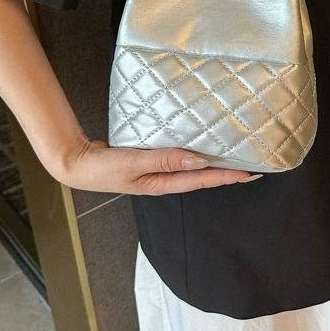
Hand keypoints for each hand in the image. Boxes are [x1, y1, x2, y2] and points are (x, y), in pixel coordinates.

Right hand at [61, 138, 254, 198]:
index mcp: (162, 184)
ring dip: (212, 164)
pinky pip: (177, 158)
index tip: (249, 173)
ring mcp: (156, 172)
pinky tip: (199, 147)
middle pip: (202, 176)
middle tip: (252, 167)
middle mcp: (164, 179)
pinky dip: (191, 153)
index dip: (227, 177)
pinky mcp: (149, 161)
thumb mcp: (134, 163)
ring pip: (191, 168)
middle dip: (227, 173)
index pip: (202, 180)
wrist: (77, 165)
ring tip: (233, 157)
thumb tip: (198, 158)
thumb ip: (165, 160)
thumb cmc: (103, 168)